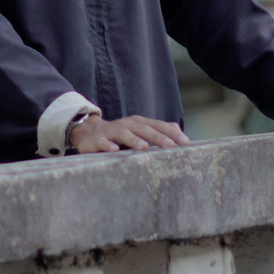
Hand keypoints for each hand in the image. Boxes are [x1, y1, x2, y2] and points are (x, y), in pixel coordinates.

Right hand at [68, 114, 190, 153]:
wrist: (88, 132)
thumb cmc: (119, 134)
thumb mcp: (138, 130)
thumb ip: (157, 131)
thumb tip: (179, 132)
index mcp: (138, 123)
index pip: (157, 125)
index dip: (171, 133)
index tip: (185, 142)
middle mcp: (126, 125)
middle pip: (144, 129)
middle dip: (157, 136)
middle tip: (170, 145)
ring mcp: (111, 131)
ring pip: (124, 134)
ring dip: (134, 140)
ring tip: (144, 147)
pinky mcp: (97, 140)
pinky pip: (103, 143)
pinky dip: (109, 146)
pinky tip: (115, 150)